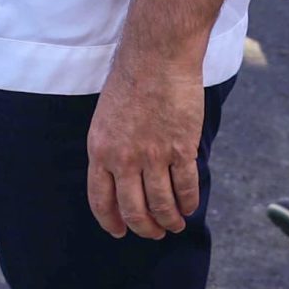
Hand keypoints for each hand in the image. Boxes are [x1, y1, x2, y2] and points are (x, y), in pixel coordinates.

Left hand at [87, 44, 205, 239]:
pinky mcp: (181, 150)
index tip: (120, 232)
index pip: (100, 199)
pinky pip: (186, 188)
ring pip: (161, 206)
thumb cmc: (130, 80)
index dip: (111, 221)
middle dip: (145, 228)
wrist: (157, 56)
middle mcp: (123, 158)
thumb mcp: (106, 117)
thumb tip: (120, 178)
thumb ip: (111, 148)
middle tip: (154, 233)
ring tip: (174, 225)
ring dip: (169, 221)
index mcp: (100, 149)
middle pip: (133, 210)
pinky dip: (188, 203)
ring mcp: (153, 156)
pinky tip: (189, 207)